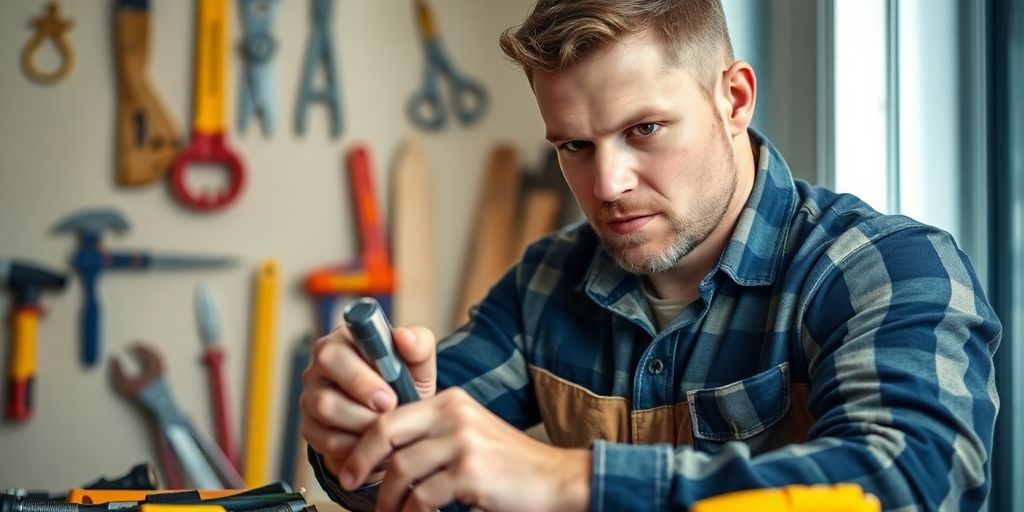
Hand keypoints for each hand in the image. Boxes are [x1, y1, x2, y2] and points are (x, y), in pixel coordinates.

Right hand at [300, 324, 437, 481]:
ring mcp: (310, 397)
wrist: (400, 420)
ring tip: (387, 429)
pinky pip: (325, 440)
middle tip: (389, 413)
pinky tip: (373, 443)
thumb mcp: (419, 364)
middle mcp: (320, 367)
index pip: (333, 352)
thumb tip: (403, 337)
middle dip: (360, 402)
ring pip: (325, 412)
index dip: (360, 378)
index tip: (389, 397)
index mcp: (343, 342)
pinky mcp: (310, 427)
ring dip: (361, 425)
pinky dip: (354, 446)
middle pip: (323, 386)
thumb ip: (418, 344)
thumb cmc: (406, 383)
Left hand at [339, 387, 590, 511]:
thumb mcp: (471, 434)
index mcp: (451, 401)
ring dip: (389, 499)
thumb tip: (385, 457)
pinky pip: (423, 496)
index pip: (390, 416)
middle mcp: (454, 414)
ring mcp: (462, 441)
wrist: (557, 480)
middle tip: (350, 485)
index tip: (351, 467)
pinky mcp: (469, 471)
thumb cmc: (511, 466)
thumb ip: (434, 435)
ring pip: (401, 470)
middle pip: (386, 434)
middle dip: (361, 463)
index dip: (364, 444)